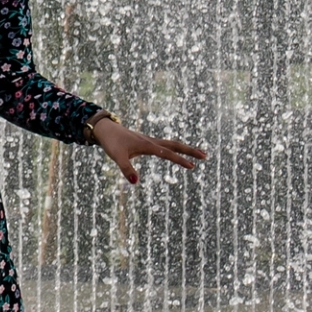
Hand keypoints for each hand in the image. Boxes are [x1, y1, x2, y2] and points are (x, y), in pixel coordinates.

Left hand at [88, 113, 206, 184]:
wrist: (105, 130)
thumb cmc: (111, 144)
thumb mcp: (117, 157)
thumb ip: (126, 170)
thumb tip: (135, 182)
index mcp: (148, 145)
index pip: (168, 154)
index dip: (180, 160)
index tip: (193, 166)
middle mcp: (151, 142)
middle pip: (175, 145)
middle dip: (190, 151)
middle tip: (205, 156)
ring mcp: (150, 141)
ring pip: (171, 144)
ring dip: (184, 148)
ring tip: (198, 154)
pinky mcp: (146, 142)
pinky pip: (165, 145)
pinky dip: (174, 148)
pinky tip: (176, 153)